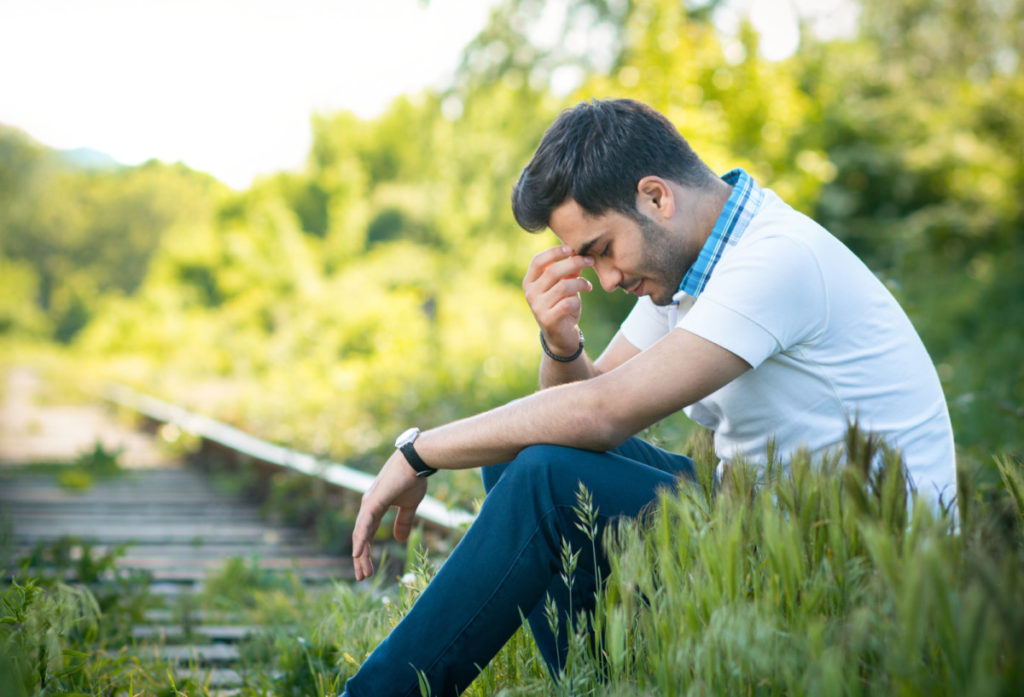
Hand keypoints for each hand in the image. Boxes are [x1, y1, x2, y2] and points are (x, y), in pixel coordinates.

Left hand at [351, 450, 428, 579]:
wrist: (417, 461)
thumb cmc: (414, 479)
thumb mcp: (409, 506)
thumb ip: (403, 522)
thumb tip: (399, 540)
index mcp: (375, 507)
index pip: (367, 534)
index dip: (367, 552)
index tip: (368, 569)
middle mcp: (368, 507)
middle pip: (361, 537)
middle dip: (361, 558)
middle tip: (362, 577)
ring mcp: (369, 504)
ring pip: (361, 535)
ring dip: (361, 555)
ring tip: (362, 573)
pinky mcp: (373, 502)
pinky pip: (364, 526)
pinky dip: (360, 541)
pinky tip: (357, 554)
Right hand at [523, 245, 593, 355]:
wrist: (560, 336)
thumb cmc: (562, 306)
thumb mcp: (563, 286)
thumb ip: (567, 271)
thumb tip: (577, 252)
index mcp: (530, 282)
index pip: (538, 261)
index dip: (554, 252)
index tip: (572, 248)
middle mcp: (530, 293)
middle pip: (553, 271)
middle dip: (575, 263)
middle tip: (590, 260)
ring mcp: (537, 307)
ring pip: (563, 286)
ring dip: (580, 283)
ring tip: (588, 286)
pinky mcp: (548, 320)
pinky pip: (567, 303)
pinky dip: (577, 300)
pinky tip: (580, 301)